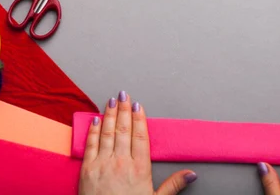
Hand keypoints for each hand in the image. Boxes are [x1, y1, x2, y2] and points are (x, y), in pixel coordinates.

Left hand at [79, 91, 196, 194]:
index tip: (138, 105)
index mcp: (139, 169)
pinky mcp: (87, 170)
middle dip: (123, 110)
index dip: (139, 119)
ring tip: (112, 100)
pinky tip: (96, 120)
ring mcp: (102, 165)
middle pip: (123, 130)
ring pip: (107, 133)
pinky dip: (93, 130)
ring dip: (109, 115)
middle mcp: (121, 163)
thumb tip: (192, 174)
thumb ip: (173, 185)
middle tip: (124, 94)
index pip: (140, 137)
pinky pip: (90, 145)